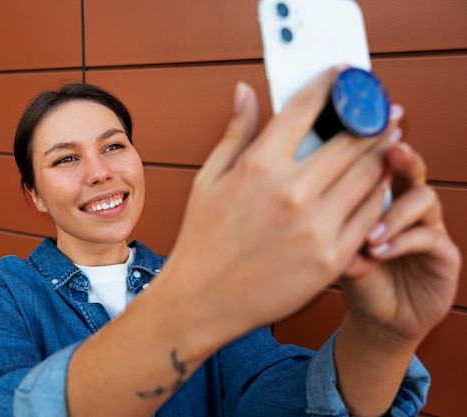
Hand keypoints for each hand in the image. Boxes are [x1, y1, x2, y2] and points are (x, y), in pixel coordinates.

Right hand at [160, 67, 401, 348]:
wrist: (204, 299)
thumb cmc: (203, 239)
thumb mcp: (208, 179)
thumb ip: (235, 133)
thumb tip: (245, 92)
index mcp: (258, 166)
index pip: (305, 108)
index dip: (329, 84)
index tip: (340, 76)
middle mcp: (291, 193)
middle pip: (351, 140)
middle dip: (371, 117)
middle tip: (380, 110)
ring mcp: (315, 227)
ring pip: (370, 175)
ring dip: (382, 153)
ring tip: (385, 143)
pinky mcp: (332, 258)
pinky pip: (371, 215)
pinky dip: (378, 194)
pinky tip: (375, 185)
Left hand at [341, 135, 461, 344]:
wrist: (379, 316)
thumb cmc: (355, 274)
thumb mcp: (332, 249)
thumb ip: (327, 224)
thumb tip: (309, 202)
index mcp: (379, 194)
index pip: (378, 160)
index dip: (372, 146)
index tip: (361, 134)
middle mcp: (406, 203)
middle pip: (410, 167)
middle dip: (401, 156)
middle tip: (390, 152)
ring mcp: (428, 225)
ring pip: (423, 197)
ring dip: (396, 212)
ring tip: (370, 235)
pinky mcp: (444, 252)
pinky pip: (430, 236)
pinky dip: (403, 241)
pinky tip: (380, 251)